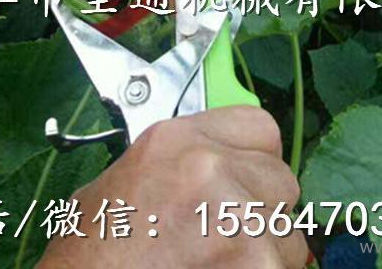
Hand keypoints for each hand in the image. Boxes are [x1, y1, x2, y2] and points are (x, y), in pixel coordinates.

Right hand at [38, 107, 307, 268]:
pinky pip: (284, 267)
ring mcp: (238, 217)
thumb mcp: (129, 176)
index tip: (246, 178)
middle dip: (263, 207)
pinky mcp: (255, 262)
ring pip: (288, 233)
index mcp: (178, 139)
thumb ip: (185, 161)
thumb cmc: (93, 248)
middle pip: (280, 179)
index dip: (255, 157)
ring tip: (220, 261)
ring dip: (265, 250)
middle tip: (230, 233)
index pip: (260, 127)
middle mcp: (212, 167)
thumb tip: (224, 164)